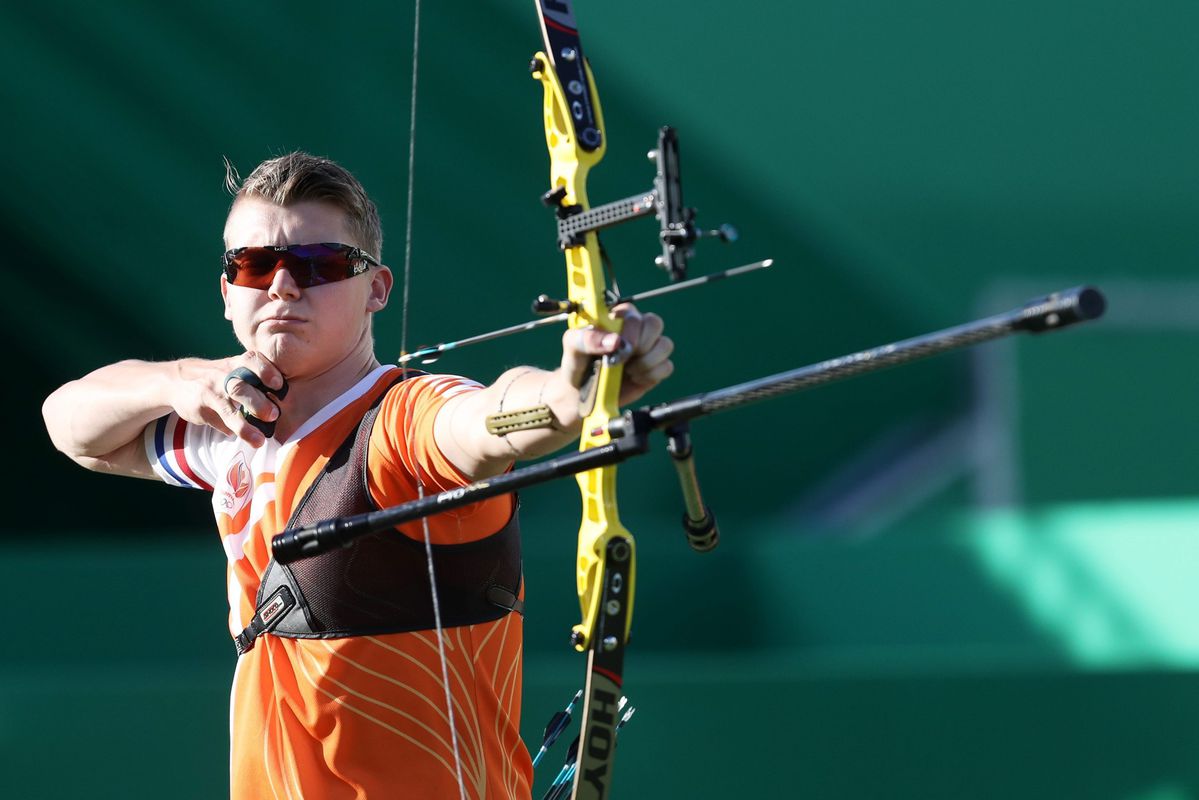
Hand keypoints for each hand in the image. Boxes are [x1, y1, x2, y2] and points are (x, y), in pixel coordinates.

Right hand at [171, 352, 285, 446]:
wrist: (179, 380)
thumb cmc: (221, 376)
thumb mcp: (236, 369)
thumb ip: (257, 380)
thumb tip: (282, 406)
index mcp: (238, 363)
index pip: (252, 361)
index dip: (266, 371)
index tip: (278, 384)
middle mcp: (224, 375)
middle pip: (240, 387)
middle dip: (258, 402)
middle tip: (274, 415)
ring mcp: (211, 391)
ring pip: (228, 409)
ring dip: (244, 426)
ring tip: (259, 440)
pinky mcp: (200, 407)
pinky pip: (217, 420)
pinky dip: (230, 430)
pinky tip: (240, 437)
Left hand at [560, 304, 673, 407]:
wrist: (582, 392)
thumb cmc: (578, 364)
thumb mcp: (573, 348)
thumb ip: (587, 339)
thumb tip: (615, 341)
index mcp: (617, 317)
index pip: (634, 314)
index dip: (630, 332)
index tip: (616, 348)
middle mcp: (636, 329)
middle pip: (655, 324)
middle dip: (641, 345)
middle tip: (623, 360)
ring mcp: (648, 348)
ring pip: (666, 344)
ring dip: (647, 361)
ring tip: (629, 371)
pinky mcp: (656, 367)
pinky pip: (667, 366)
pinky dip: (652, 374)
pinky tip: (636, 378)